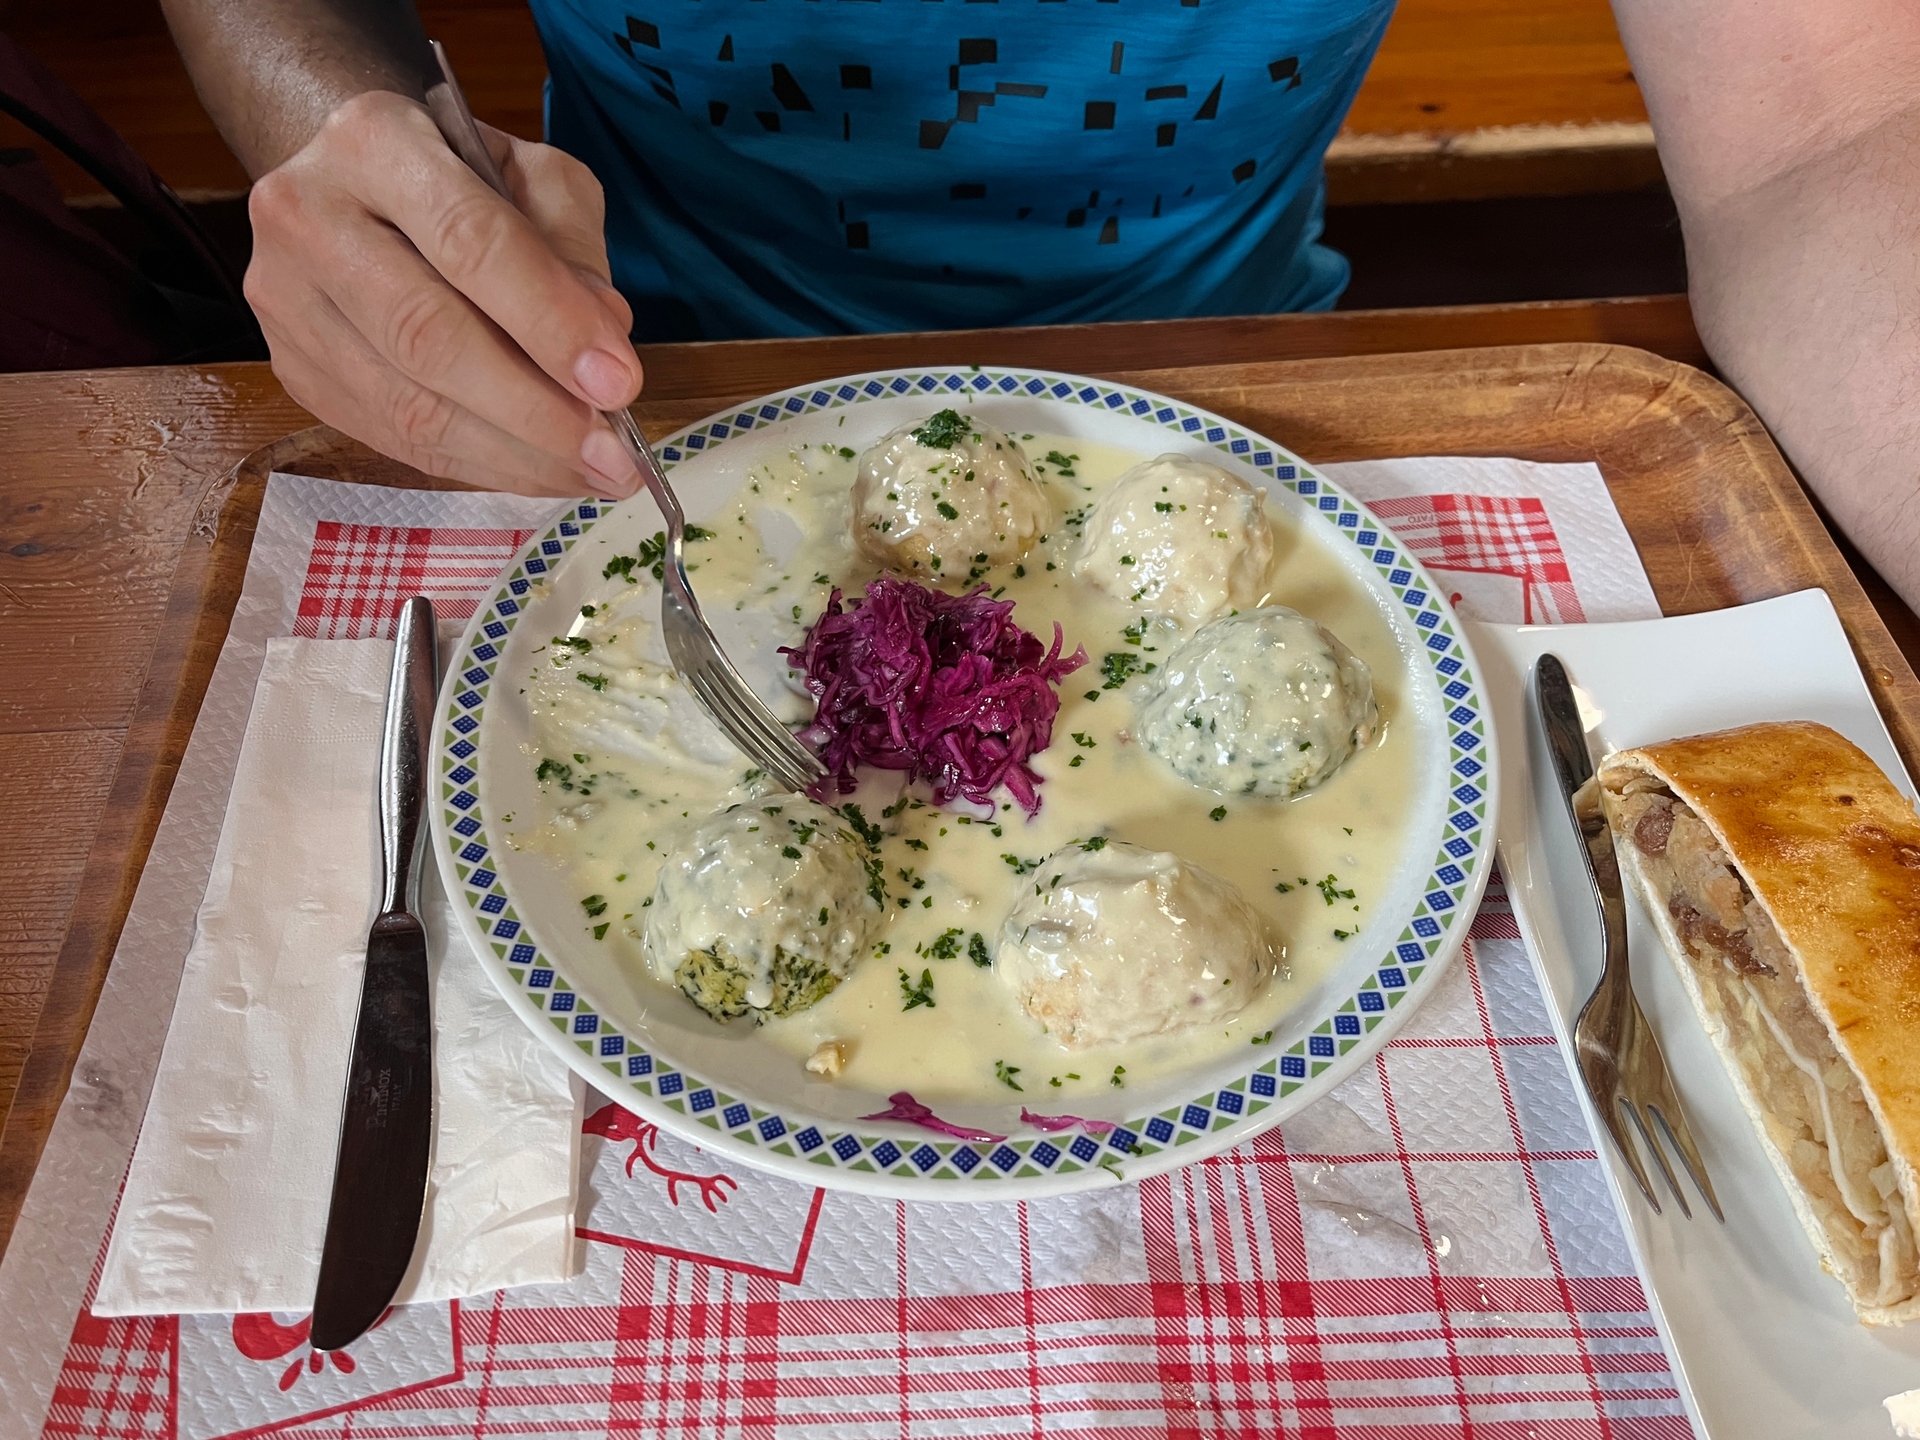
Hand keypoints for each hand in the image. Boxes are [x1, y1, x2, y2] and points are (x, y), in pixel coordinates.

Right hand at [245, 90, 644, 498]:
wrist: (355, 186)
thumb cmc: (459, 178)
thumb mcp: (533, 177)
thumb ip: (571, 248)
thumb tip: (603, 339)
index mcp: (373, 141)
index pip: (470, 242)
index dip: (550, 322)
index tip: (619, 383)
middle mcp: (307, 216)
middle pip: (426, 337)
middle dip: (534, 409)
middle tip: (612, 453)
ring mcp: (285, 300)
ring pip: (407, 406)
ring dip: (514, 455)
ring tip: (591, 473)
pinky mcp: (292, 368)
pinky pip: (395, 438)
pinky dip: (480, 464)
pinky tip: (540, 471)